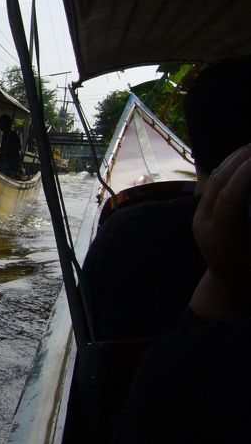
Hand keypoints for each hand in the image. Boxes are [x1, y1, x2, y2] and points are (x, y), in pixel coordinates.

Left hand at [190, 144, 250, 320]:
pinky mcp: (198, 213)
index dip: (244, 176)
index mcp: (221, 236)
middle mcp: (204, 225)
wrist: (229, 286)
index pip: (228, 197)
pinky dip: (227, 169)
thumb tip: (248, 189)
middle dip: (238, 160)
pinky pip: (211, 185)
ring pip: (211, 182)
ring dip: (232, 160)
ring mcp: (199, 218)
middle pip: (217, 184)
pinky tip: (243, 158)